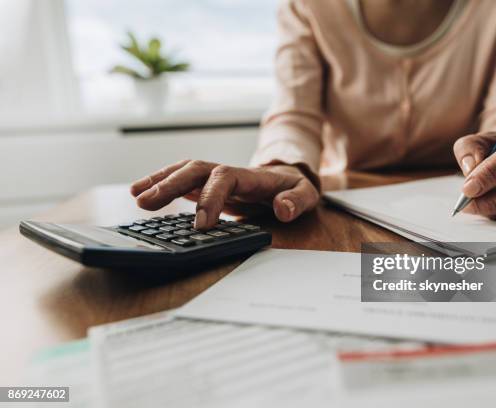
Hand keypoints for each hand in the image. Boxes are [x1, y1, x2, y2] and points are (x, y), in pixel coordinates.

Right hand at [130, 160, 319, 228]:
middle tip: (146, 203)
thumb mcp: (306, 195)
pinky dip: (159, 182)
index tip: (201, 225)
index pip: (224, 179)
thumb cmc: (295, 189)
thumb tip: (283, 209)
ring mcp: (214, 176)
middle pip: (195, 170)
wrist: (288, 180)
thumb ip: (297, 201)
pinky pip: (180, 179)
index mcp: (250, 176)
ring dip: (159, 180)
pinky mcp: (206, 184)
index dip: (210, 198)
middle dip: (170, 184)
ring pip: (183, 171)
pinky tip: (139, 192)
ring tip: (135, 195)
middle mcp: (228, 172)